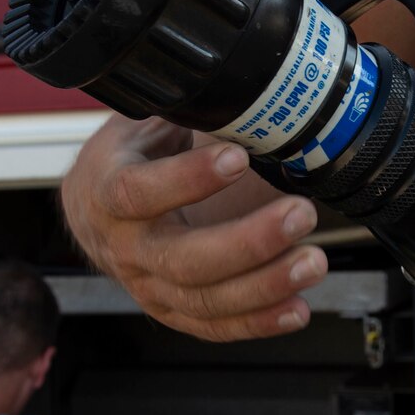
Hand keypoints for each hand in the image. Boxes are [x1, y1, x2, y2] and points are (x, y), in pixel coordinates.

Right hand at [62, 114, 327, 340]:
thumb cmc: (134, 158)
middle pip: (182, 259)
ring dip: (266, 284)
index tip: (237, 158)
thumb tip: (248, 88)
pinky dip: (260, 322)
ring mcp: (149, 285)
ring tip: (314, 261)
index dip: (187, 180)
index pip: (138, 191)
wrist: (100, 206)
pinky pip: (215, 326)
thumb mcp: (150, 123)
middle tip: (301, 214)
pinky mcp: (173, 310)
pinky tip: (298, 309)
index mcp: (109, 190)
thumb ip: (191, 114)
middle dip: (248, 241)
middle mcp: (126, 246)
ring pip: (204, 299)